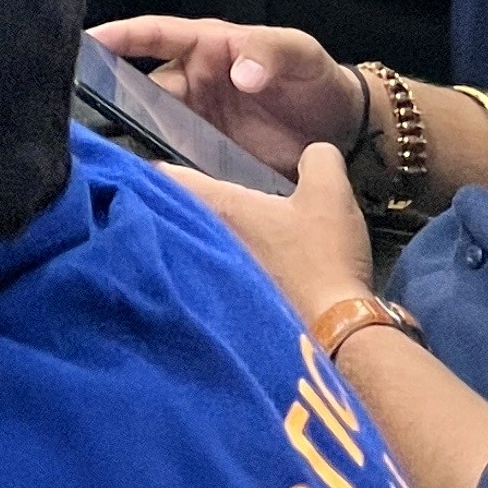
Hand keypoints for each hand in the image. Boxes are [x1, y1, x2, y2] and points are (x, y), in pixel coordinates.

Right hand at [90, 17, 364, 180]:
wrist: (343, 129)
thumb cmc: (315, 77)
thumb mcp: (299, 53)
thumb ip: (268, 53)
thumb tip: (237, 74)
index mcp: (207, 47)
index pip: (155, 35)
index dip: (120, 36)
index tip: (85, 42)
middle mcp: (193, 84)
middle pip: (143, 90)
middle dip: (113, 100)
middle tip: (84, 118)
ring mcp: (199, 123)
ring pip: (153, 129)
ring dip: (133, 141)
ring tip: (106, 158)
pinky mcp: (211, 160)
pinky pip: (179, 164)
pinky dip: (163, 174)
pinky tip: (148, 188)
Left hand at [166, 142, 375, 324]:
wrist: (337, 333)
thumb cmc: (324, 258)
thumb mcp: (330, 194)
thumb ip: (317, 159)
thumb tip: (311, 154)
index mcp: (222, 209)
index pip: (170, 179)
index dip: (158, 168)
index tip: (150, 163)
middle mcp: (208, 242)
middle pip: (177, 215)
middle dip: (174, 202)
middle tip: (181, 190)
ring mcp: (216, 276)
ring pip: (192, 245)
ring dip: (195, 235)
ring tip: (208, 225)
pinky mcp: (232, 305)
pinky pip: (208, 274)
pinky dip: (213, 265)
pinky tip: (236, 263)